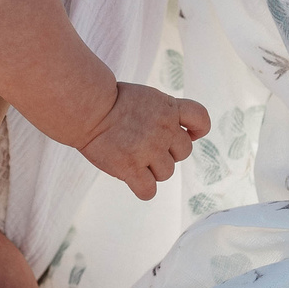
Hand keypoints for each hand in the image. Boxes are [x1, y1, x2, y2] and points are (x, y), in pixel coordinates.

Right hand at [79, 82, 210, 200]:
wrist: (87, 107)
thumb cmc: (110, 101)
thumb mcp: (146, 97)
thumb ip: (164, 113)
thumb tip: (180, 133)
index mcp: (169, 108)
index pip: (201, 120)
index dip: (197, 131)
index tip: (185, 134)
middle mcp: (164, 129)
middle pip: (183, 152)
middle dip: (168, 152)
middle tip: (145, 145)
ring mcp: (149, 149)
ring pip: (166, 173)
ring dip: (153, 170)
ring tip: (132, 157)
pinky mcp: (131, 167)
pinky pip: (149, 191)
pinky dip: (143, 189)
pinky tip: (132, 179)